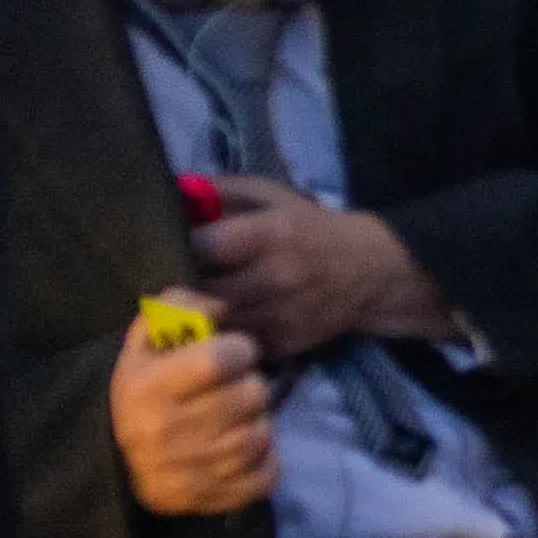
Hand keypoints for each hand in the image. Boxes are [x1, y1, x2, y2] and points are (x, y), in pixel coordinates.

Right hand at [114, 325, 277, 517]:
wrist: (118, 460)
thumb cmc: (142, 390)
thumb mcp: (145, 341)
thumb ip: (179, 308)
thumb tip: (221, 308)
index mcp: (149, 387)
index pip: (219, 360)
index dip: (239, 348)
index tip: (234, 352)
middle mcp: (166, 432)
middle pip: (248, 396)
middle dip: (252, 383)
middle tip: (240, 385)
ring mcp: (190, 471)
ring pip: (259, 435)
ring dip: (260, 419)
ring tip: (242, 415)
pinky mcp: (210, 500)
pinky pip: (265, 477)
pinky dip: (267, 459)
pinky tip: (248, 447)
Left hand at [189, 184, 453, 363]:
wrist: (369, 272)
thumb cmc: (310, 227)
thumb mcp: (271, 195)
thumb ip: (220, 191)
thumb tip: (172, 192)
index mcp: (269, 235)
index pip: (201, 246)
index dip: (175, 246)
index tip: (167, 245)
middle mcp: (274, 278)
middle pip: (201, 292)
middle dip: (180, 286)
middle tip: (169, 279)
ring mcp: (279, 317)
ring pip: (212, 325)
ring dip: (194, 317)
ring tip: (184, 303)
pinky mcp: (282, 345)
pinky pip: (232, 345)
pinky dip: (218, 337)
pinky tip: (214, 324)